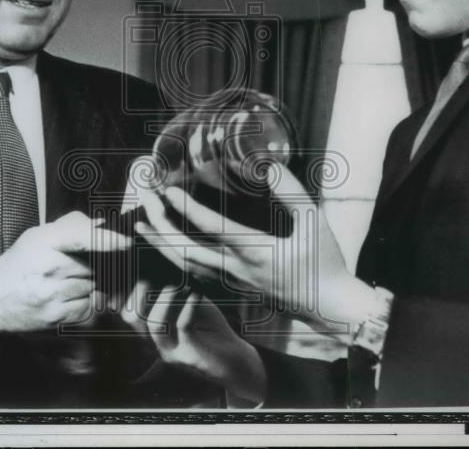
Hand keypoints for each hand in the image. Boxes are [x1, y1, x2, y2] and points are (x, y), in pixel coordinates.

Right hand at [0, 211, 130, 335]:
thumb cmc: (20, 262)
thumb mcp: (38, 235)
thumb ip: (71, 226)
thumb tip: (103, 226)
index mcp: (43, 242)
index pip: (80, 238)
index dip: (107, 240)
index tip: (126, 241)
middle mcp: (49, 269)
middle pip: (93, 265)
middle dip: (96, 263)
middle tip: (82, 263)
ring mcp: (53, 295)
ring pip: (94, 286)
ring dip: (91, 282)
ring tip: (71, 279)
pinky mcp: (56, 317)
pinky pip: (89, 306)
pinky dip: (86, 300)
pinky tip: (71, 295)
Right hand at [122, 281, 265, 404]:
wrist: (235, 362)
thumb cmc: (211, 331)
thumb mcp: (192, 308)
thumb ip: (178, 294)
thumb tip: (167, 272)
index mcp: (154, 335)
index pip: (128, 315)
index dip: (126, 295)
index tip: (138, 278)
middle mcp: (157, 346)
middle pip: (133, 320)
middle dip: (138, 295)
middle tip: (149, 278)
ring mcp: (172, 353)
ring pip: (154, 325)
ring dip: (164, 299)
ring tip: (177, 285)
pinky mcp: (191, 355)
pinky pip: (183, 327)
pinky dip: (189, 306)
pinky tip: (196, 293)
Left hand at [135, 164, 356, 332]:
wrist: (327, 305)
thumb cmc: (323, 261)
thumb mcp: (314, 221)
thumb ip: (290, 191)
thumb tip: (266, 164)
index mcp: (256, 251)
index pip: (213, 229)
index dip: (188, 209)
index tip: (168, 190)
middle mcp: (236, 270)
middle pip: (186, 252)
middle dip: (160, 228)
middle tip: (143, 204)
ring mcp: (232, 283)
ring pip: (185, 267)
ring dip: (161, 244)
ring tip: (141, 224)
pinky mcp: (232, 289)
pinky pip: (194, 275)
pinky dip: (174, 260)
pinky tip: (164, 247)